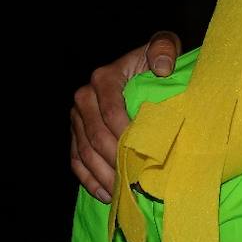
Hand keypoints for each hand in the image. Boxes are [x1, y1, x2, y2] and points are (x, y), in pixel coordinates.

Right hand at [70, 31, 181, 201]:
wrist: (145, 67)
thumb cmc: (156, 60)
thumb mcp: (164, 47)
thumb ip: (164, 50)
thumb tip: (162, 68)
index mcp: (105, 78)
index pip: (111, 112)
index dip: (125, 135)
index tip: (144, 154)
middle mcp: (85, 97)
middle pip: (96, 136)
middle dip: (114, 160)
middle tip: (134, 180)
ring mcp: (78, 117)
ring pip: (85, 151)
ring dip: (103, 175)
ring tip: (123, 192)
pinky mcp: (77, 133)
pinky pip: (76, 159)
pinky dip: (89, 179)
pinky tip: (107, 194)